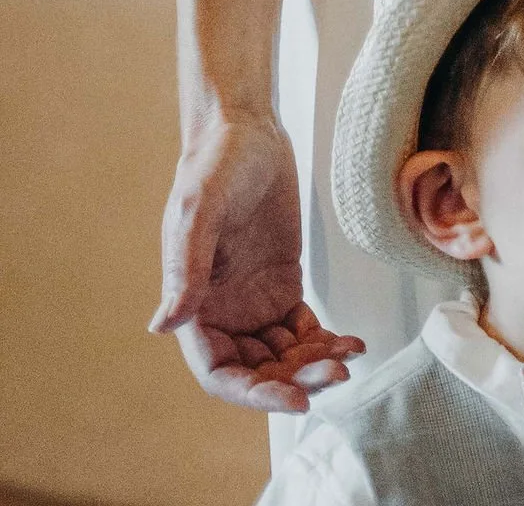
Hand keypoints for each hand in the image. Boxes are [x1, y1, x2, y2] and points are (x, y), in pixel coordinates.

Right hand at [154, 108, 362, 413]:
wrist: (248, 132)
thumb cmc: (215, 165)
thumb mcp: (199, 210)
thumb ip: (187, 267)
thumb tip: (163, 325)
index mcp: (195, 306)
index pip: (220, 373)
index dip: (253, 394)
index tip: (293, 399)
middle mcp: (223, 314)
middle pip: (259, 371)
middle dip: (296, 380)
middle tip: (337, 373)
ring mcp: (254, 303)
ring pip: (285, 356)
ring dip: (316, 364)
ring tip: (350, 355)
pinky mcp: (283, 286)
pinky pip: (303, 329)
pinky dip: (326, 341)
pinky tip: (352, 340)